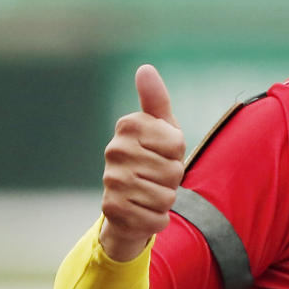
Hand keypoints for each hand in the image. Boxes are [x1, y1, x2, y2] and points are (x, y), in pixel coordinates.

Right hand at [100, 64, 184, 260]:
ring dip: (165, 200)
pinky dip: (157, 219)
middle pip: (173, 171)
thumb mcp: (161, 129)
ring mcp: (111, 180)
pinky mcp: (112, 210)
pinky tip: (143, 212)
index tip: (162, 153)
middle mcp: (114, 150)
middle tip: (155, 177)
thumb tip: (145, 69)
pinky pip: (156, 218)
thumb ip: (156, 101)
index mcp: (128, 125)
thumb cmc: (151, 160)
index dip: (177, 153)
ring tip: (149, 193)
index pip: (177, 143)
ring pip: (166, 196)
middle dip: (172, 179)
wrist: (128, 205)